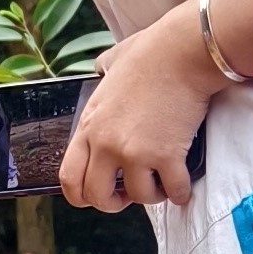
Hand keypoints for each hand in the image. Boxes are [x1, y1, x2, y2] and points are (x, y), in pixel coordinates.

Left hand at [57, 2, 222, 212]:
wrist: (182, 51)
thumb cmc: (152, 52)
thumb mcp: (112, 62)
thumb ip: (102, 72)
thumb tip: (102, 68)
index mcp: (89, 124)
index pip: (68, 176)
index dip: (82, 194)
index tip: (99, 193)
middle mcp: (105, 143)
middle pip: (96, 196)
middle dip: (114, 202)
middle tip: (130, 193)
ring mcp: (133, 151)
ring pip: (138, 197)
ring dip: (153, 193)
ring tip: (163, 180)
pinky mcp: (165, 155)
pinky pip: (173, 190)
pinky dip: (181, 191)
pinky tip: (184, 182)